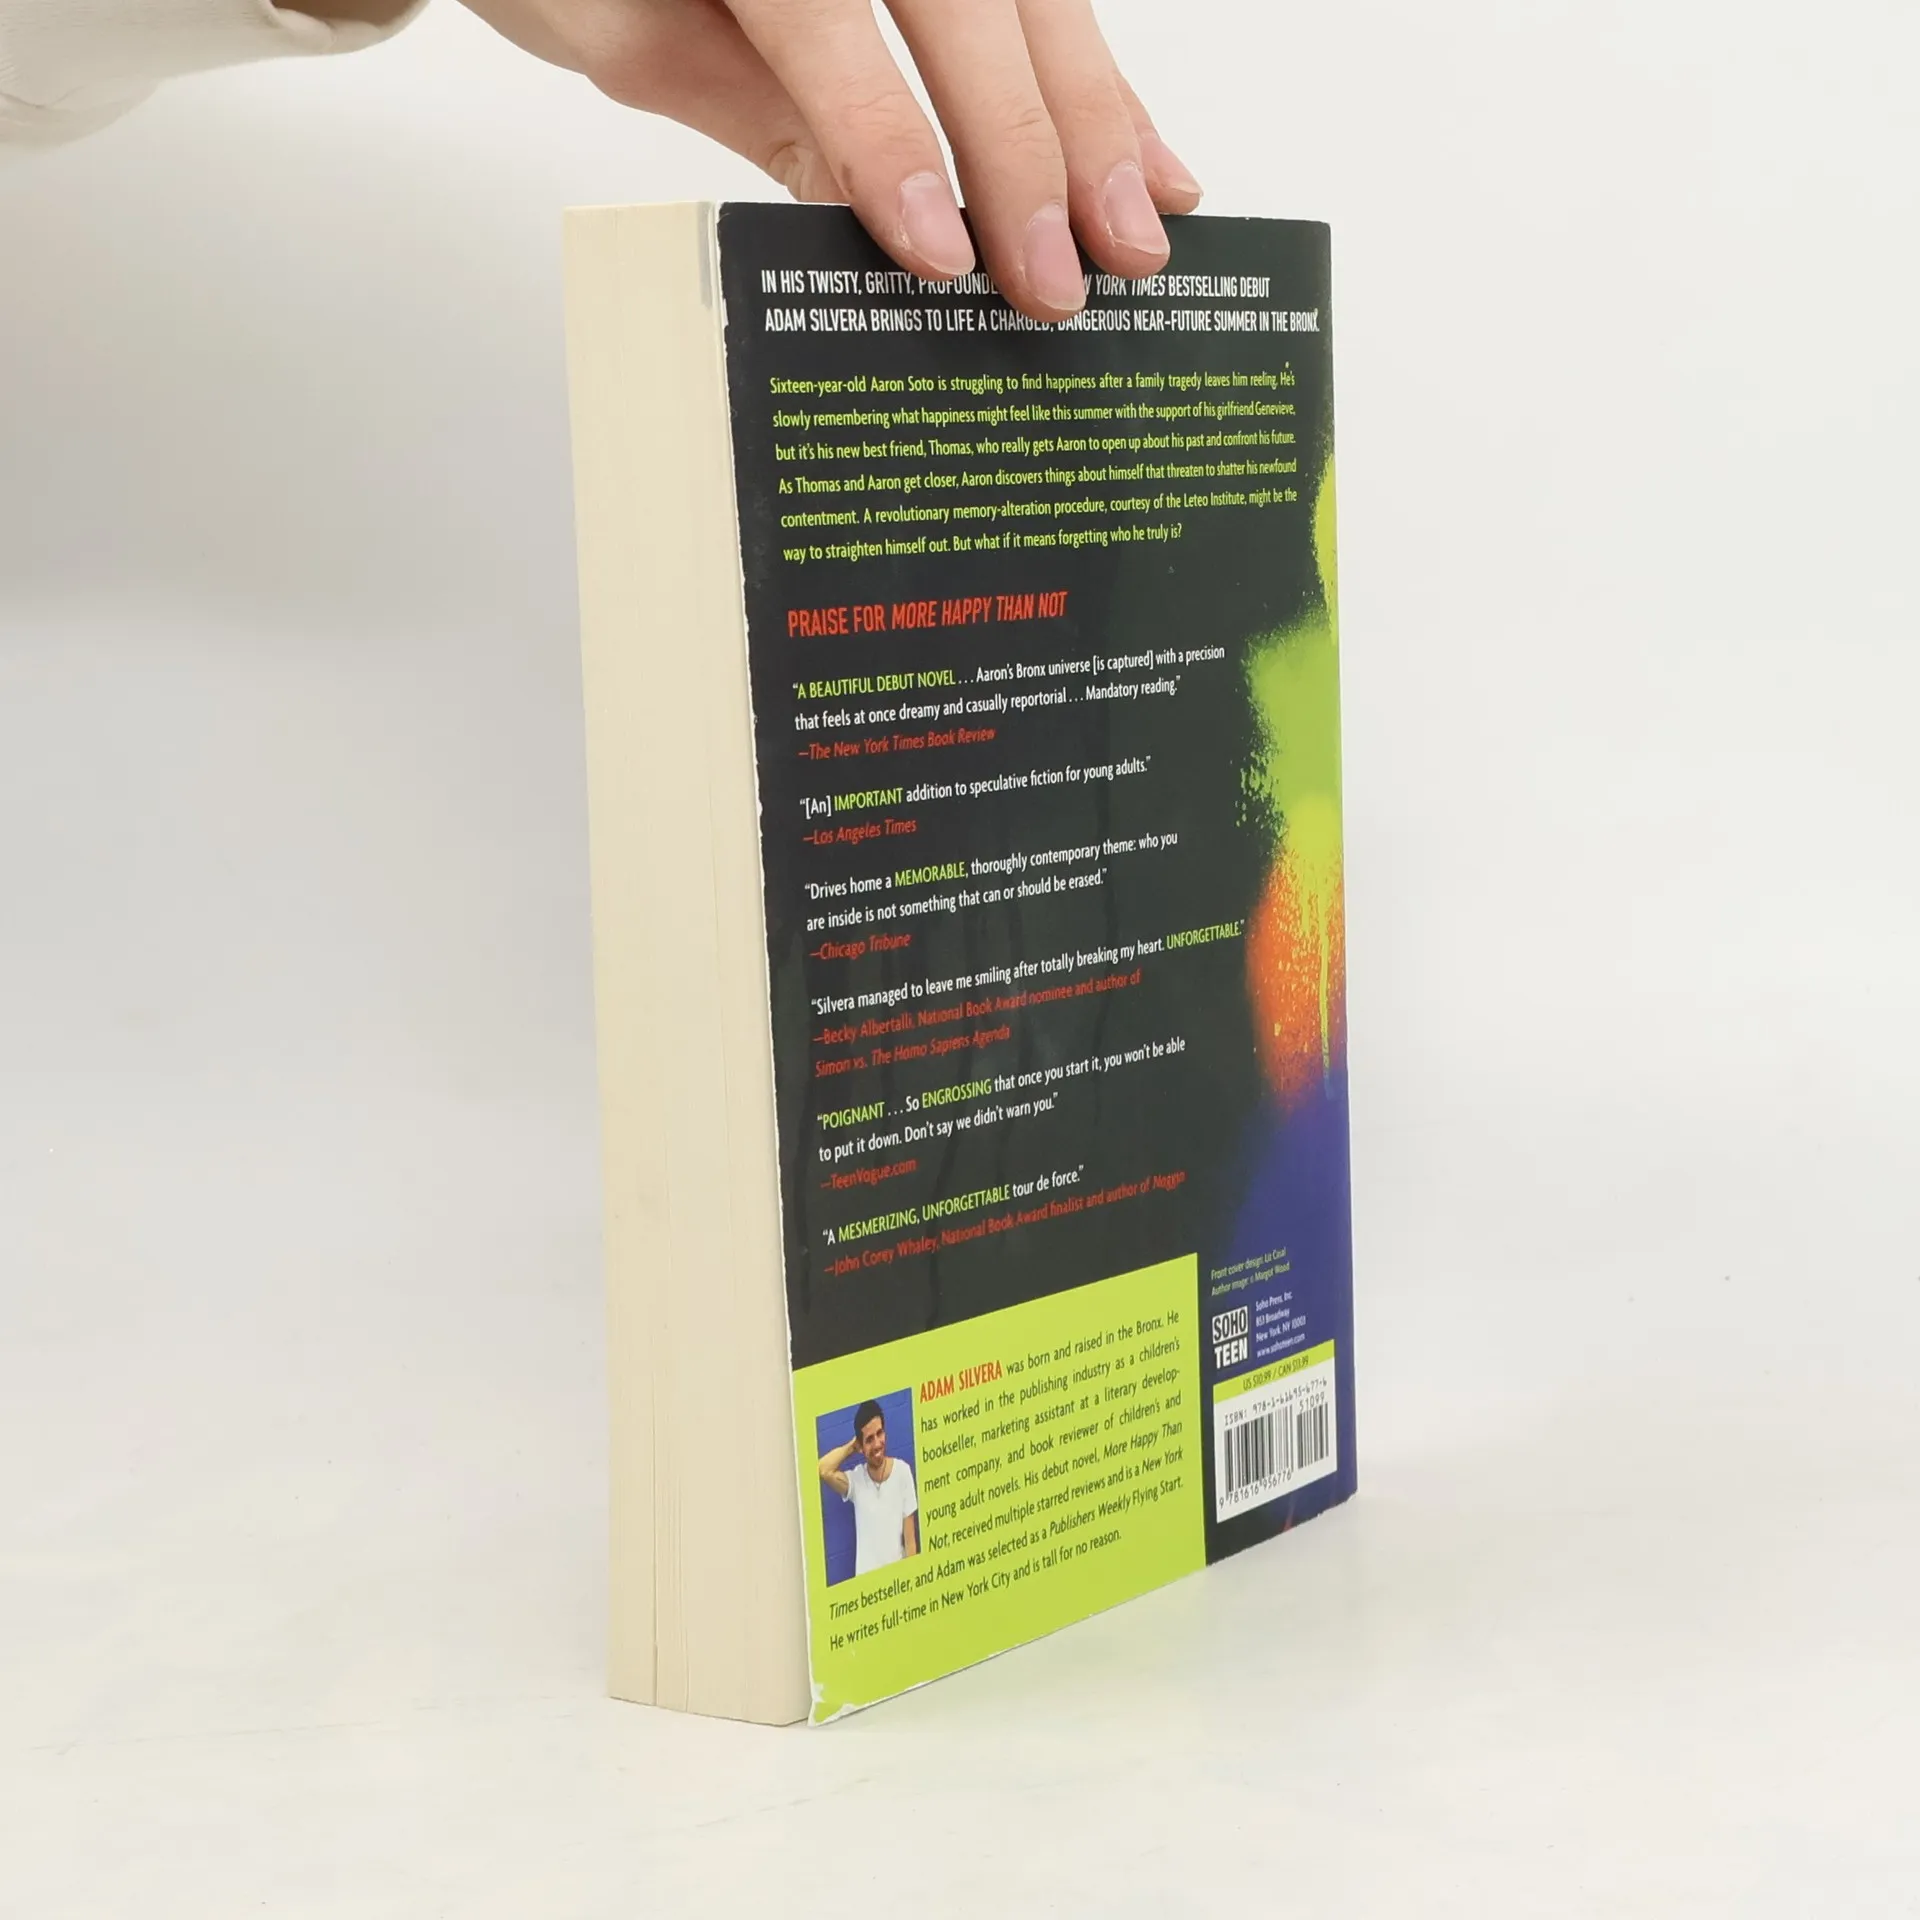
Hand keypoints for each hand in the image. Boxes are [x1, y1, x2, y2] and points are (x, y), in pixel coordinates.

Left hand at [455, 0, 1201, 318]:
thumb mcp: (622, 30)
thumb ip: (749, 102)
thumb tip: (873, 215)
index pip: (832, 22)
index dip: (893, 141)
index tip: (947, 256)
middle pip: (968, 1)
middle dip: (1026, 148)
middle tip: (1063, 278)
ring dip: (1096, 116)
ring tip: (1140, 228)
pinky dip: (1091, 77)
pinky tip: (1143, 154)